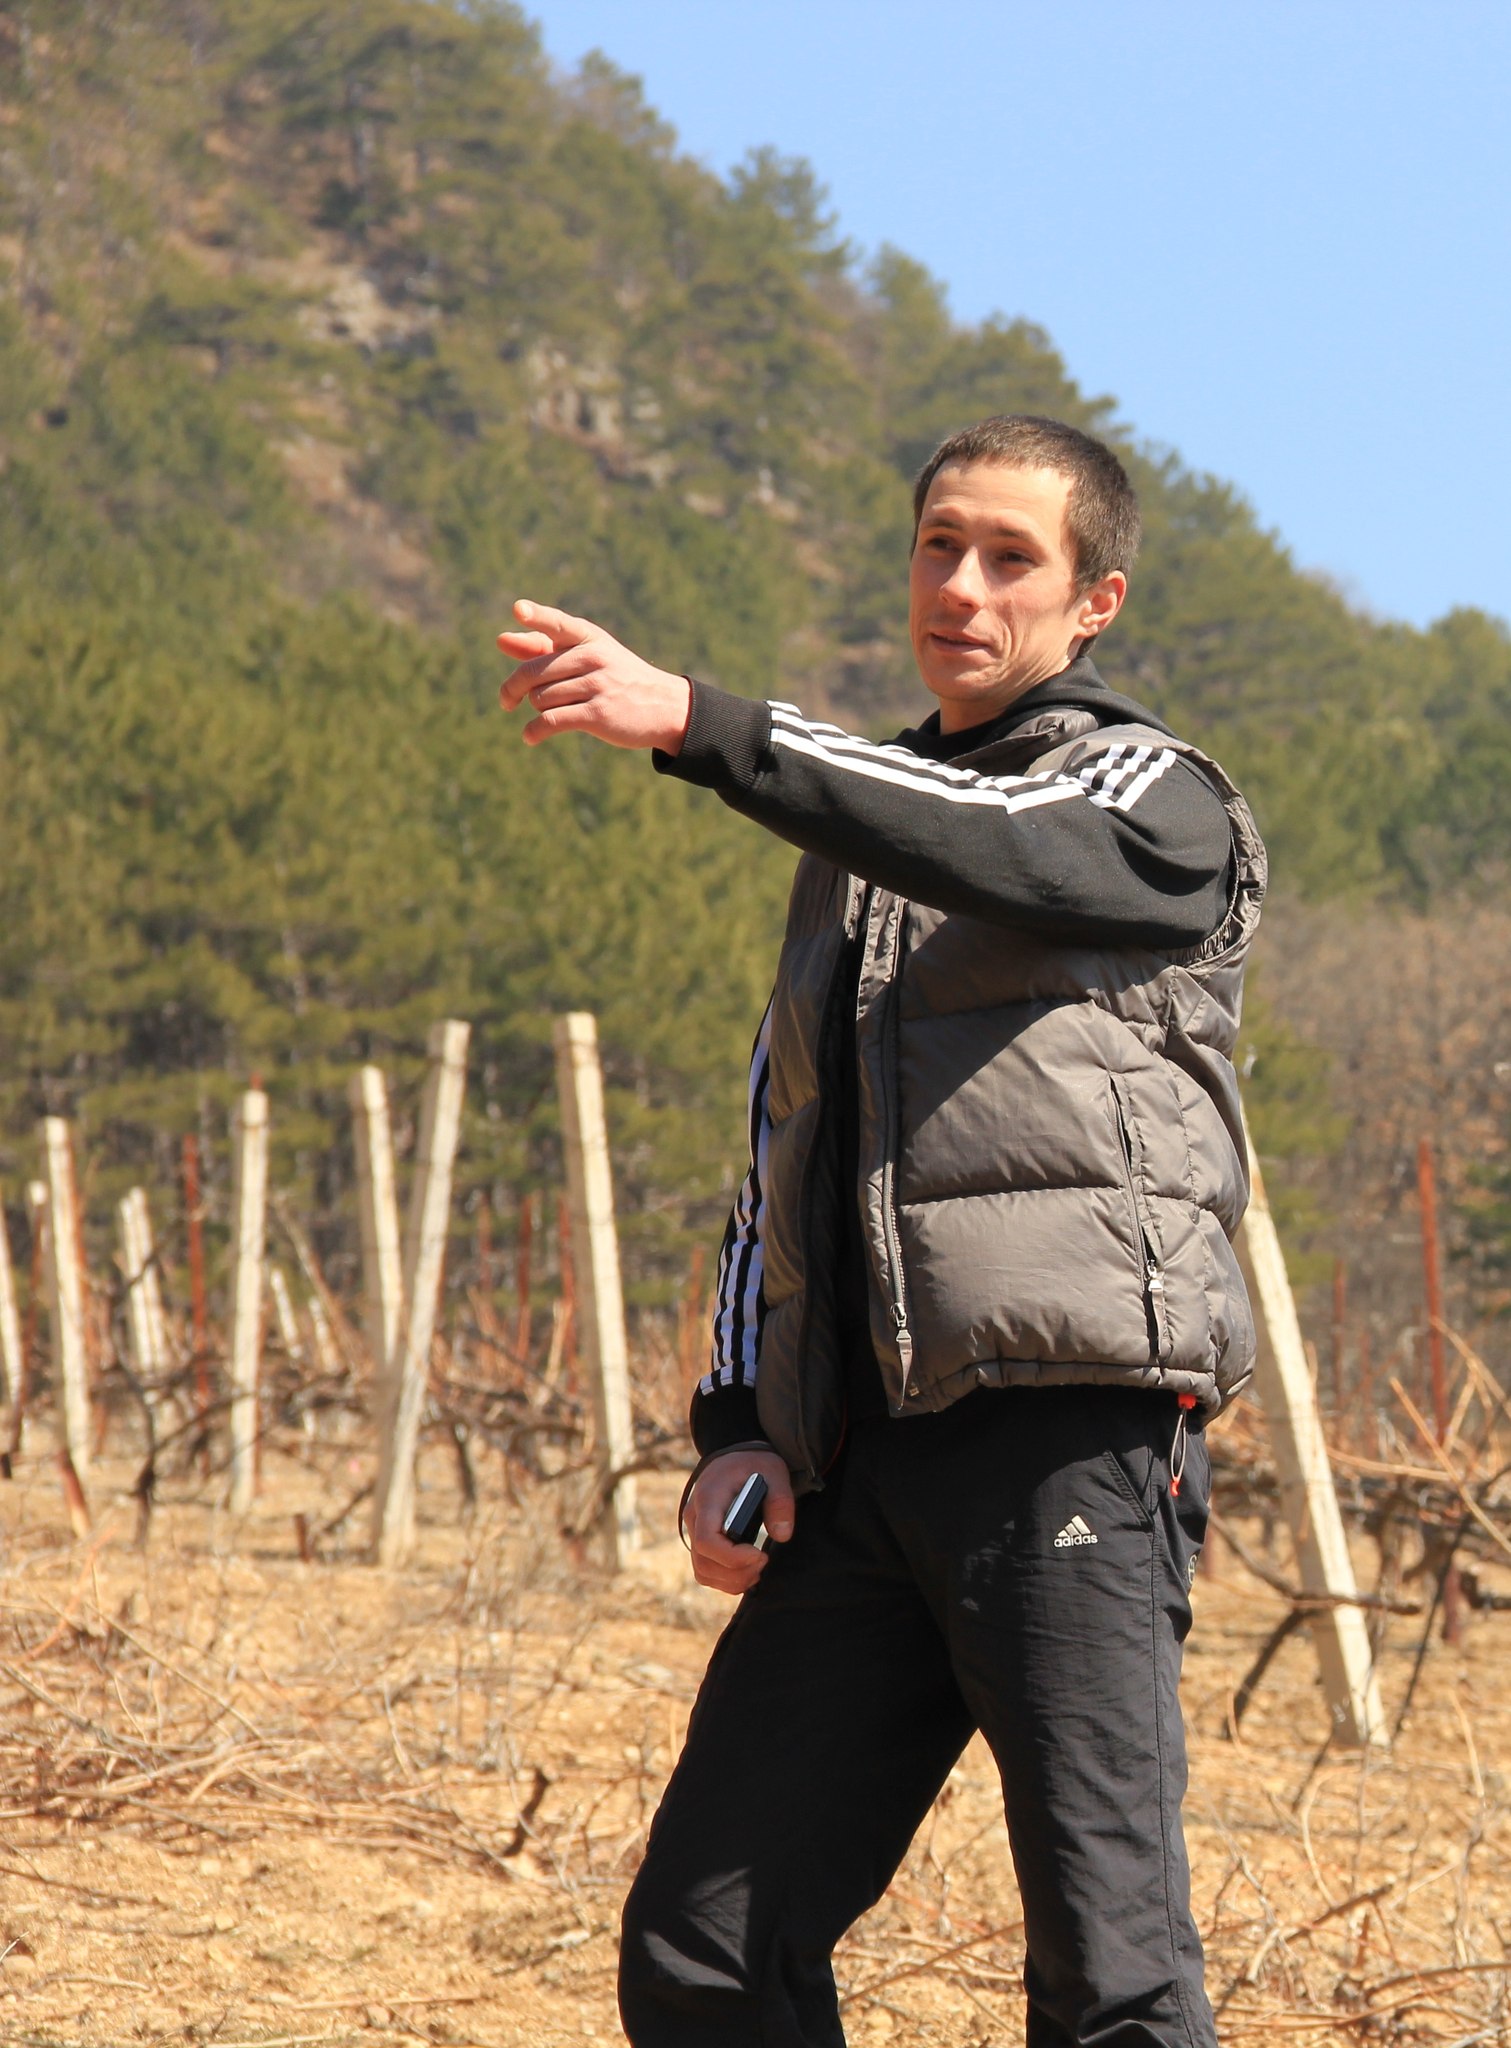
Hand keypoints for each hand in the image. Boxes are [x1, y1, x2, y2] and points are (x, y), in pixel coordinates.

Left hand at [497, 600, 692, 751]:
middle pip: (533, 672)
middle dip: (513, 689)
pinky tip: (530, 737)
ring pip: (540, 698)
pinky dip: (534, 731)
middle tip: (506, 701)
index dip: (537, 616)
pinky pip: (551, 721)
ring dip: (538, 710)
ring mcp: (597, 685)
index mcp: (589, 637)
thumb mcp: (586, 656)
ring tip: (552, 712)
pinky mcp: (598, 714)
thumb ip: (542, 648)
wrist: (663, 707)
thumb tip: (501, 640)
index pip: (558, 624)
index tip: (519, 610)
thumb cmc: (616, 678)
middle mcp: (593, 657)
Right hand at [685, 1448, 794, 1595]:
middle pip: (704, 1562)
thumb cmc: (753, 1464)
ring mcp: (694, 1531)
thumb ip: (780, 1501)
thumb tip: (782, 1535)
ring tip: (758, 1568)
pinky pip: (706, 1571)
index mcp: (708, 1498)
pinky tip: (748, 1570)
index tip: (760, 1555)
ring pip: (703, 1571)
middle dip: (737, 1572)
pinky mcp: (700, 1541)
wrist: (735, 1458)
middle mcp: (694, 1517)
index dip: (732, 1557)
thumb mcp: (773, 1471)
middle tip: (764, 1562)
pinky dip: (726, 1580)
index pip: (706, 1539)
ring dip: (732, 1580)